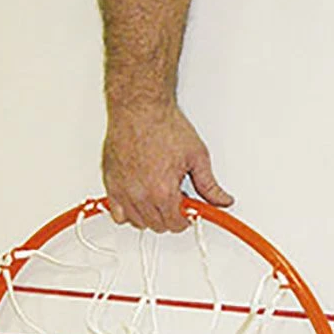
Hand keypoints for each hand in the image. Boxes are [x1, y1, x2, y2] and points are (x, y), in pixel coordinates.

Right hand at [103, 103, 232, 232]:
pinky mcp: (110, 183)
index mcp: (163, 191)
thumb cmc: (163, 125)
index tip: (187, 209)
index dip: (185, 218)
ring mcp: (123, 190)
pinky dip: (127, 212)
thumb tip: (222, 200)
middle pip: (157, 226)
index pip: (176, 224)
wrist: (140, 108)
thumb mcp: (197, 156)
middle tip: (175, 197)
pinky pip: (117, 213)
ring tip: (157, 196)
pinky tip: (138, 200)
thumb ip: (209, 185)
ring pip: (137, 222)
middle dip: (169, 216)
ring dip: (150, 215)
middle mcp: (140, 195)